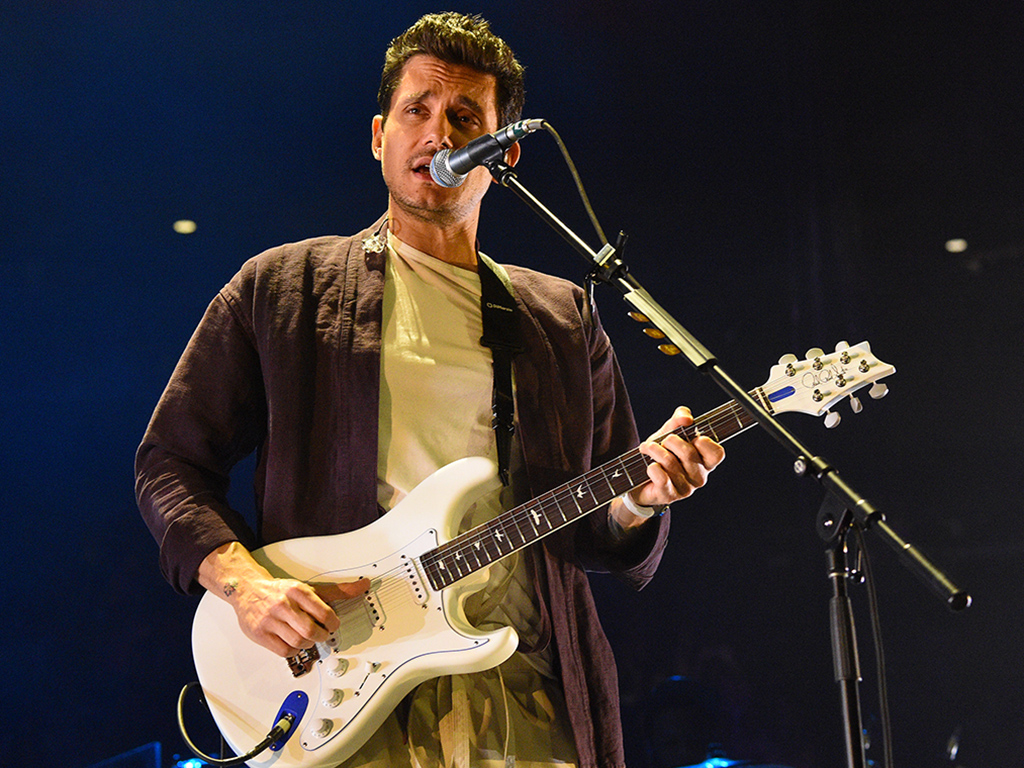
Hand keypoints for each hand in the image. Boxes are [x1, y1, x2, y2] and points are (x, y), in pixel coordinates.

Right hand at [198, 542, 368, 656]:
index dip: (333, 623)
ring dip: (307, 644)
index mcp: (297, 591)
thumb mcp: (309, 587)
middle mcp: (283, 604)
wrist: (248, 589)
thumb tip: (364, 585)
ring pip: (298, 642)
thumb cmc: (282, 591)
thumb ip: (337, 591)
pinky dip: (293, 650)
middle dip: (321, 636)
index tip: (333, 625)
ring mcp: (270, 620)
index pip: (323, 612)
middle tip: (321, 633)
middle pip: (310, 630)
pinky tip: (293, 643)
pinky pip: (283, 651)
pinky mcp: (260, 634)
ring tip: (307, 637)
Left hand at [617, 406, 724, 522]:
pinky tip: (650, 467)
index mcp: (705, 461)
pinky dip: (653, 468)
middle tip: (662, 440)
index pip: (717, 453)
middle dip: (670, 441)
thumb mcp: (669, 433)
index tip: (693, 437)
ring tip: (648, 448)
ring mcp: (685, 488)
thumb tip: (686, 417)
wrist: (640, 478)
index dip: (705, 443)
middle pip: (689, 453)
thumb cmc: (661, 454)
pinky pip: (662, 478)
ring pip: (671, 463)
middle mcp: (699, 477)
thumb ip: (679, 420)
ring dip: (655, 451)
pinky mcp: (669, 496)